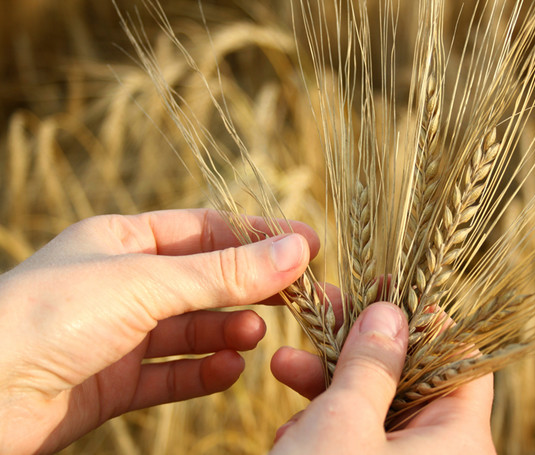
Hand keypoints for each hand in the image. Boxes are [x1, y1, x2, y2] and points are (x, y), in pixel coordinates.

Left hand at [0, 209, 318, 453]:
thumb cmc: (48, 314)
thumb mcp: (146, 282)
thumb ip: (223, 272)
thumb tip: (295, 250)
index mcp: (123, 240)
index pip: (206, 230)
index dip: (258, 237)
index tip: (307, 244)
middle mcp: (123, 284)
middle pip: (206, 280)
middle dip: (253, 287)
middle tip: (302, 296)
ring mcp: (120, 334)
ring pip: (192, 328)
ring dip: (229, 330)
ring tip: (256, 334)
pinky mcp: (115, 382)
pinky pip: (172, 373)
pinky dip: (204, 372)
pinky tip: (230, 370)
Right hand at [270, 302, 495, 453]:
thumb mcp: (345, 424)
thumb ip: (371, 363)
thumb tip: (390, 312)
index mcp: (458, 444)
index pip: (460, 361)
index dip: (425, 321)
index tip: (385, 291)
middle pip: (407, 379)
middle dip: (355, 347)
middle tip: (319, 312)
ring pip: (373, 408)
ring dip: (328, 384)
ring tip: (284, 368)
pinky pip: (356, 440)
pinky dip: (323, 426)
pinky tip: (290, 431)